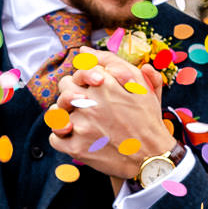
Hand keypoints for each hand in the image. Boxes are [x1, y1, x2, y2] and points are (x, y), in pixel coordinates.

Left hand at [49, 53, 170, 178]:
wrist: (152, 157)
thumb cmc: (148, 120)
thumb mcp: (141, 85)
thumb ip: (114, 63)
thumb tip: (84, 51)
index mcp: (106, 83)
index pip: (79, 70)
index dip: (85, 78)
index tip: (93, 88)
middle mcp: (91, 102)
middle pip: (64, 87)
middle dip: (73, 93)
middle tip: (86, 105)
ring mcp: (82, 125)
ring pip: (56, 111)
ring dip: (64, 114)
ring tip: (78, 121)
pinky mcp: (77, 147)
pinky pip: (54, 137)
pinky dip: (62, 137)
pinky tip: (75, 137)